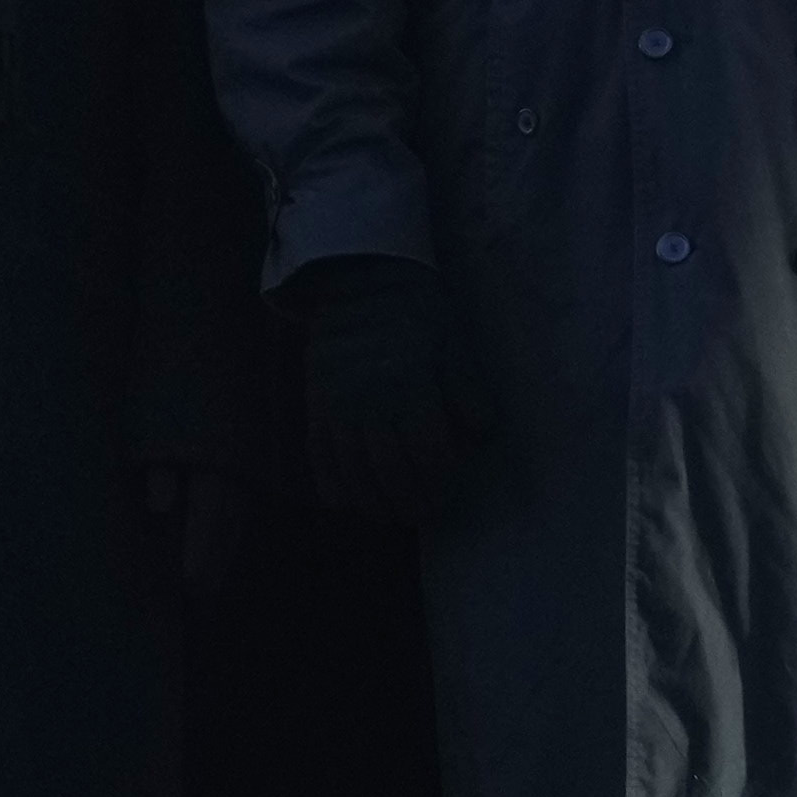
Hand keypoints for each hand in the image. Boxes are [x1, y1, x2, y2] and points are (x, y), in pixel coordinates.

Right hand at [288, 256, 461, 524]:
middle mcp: (370, 400)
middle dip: (410, 500)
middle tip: (423, 513)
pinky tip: (346, 502)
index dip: (441, 481)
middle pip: (391, 470)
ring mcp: (337, 405)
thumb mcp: (455, 344)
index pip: (429, 452)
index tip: (448, 494)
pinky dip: (332, 484)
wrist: (361, 282)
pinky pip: (319, 454)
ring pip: (354, 471)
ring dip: (373, 502)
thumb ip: (469, 390)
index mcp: (410, 385)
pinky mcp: (315, 405)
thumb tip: (481, 433)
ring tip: (390, 515)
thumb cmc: (418, 315)